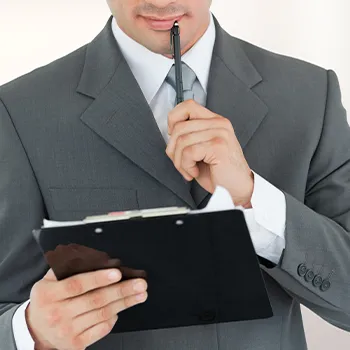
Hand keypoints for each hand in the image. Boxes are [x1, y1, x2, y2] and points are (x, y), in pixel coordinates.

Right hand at [26, 268, 147, 349]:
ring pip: (102, 314)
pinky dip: (113, 318)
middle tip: (140, 283)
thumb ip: (69, 266)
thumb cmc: (47, 300)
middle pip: (95, 300)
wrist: (36, 331)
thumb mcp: (49, 280)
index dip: (99, 278)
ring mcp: (67, 331)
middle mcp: (58, 313)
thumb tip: (97, 258)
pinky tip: (121, 309)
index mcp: (49, 294)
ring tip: (140, 294)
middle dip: (122, 290)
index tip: (117, 273)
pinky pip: (101, 329)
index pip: (77, 284)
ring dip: (125, 303)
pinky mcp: (76, 344)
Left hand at [166, 100, 253, 207]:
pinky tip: (194, 172)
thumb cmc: (220, 173)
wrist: (238, 189)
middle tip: (181, 163)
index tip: (172, 135)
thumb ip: (189, 137)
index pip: (188, 106)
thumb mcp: (202, 150)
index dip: (174, 119)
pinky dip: (186, 166)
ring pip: (182, 141)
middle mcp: (219, 124)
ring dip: (180, 161)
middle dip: (173, 149)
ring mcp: (220, 134)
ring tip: (189, 170)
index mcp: (215, 122)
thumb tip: (170, 134)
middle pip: (180, 127)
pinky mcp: (218, 146)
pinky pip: (188, 152)